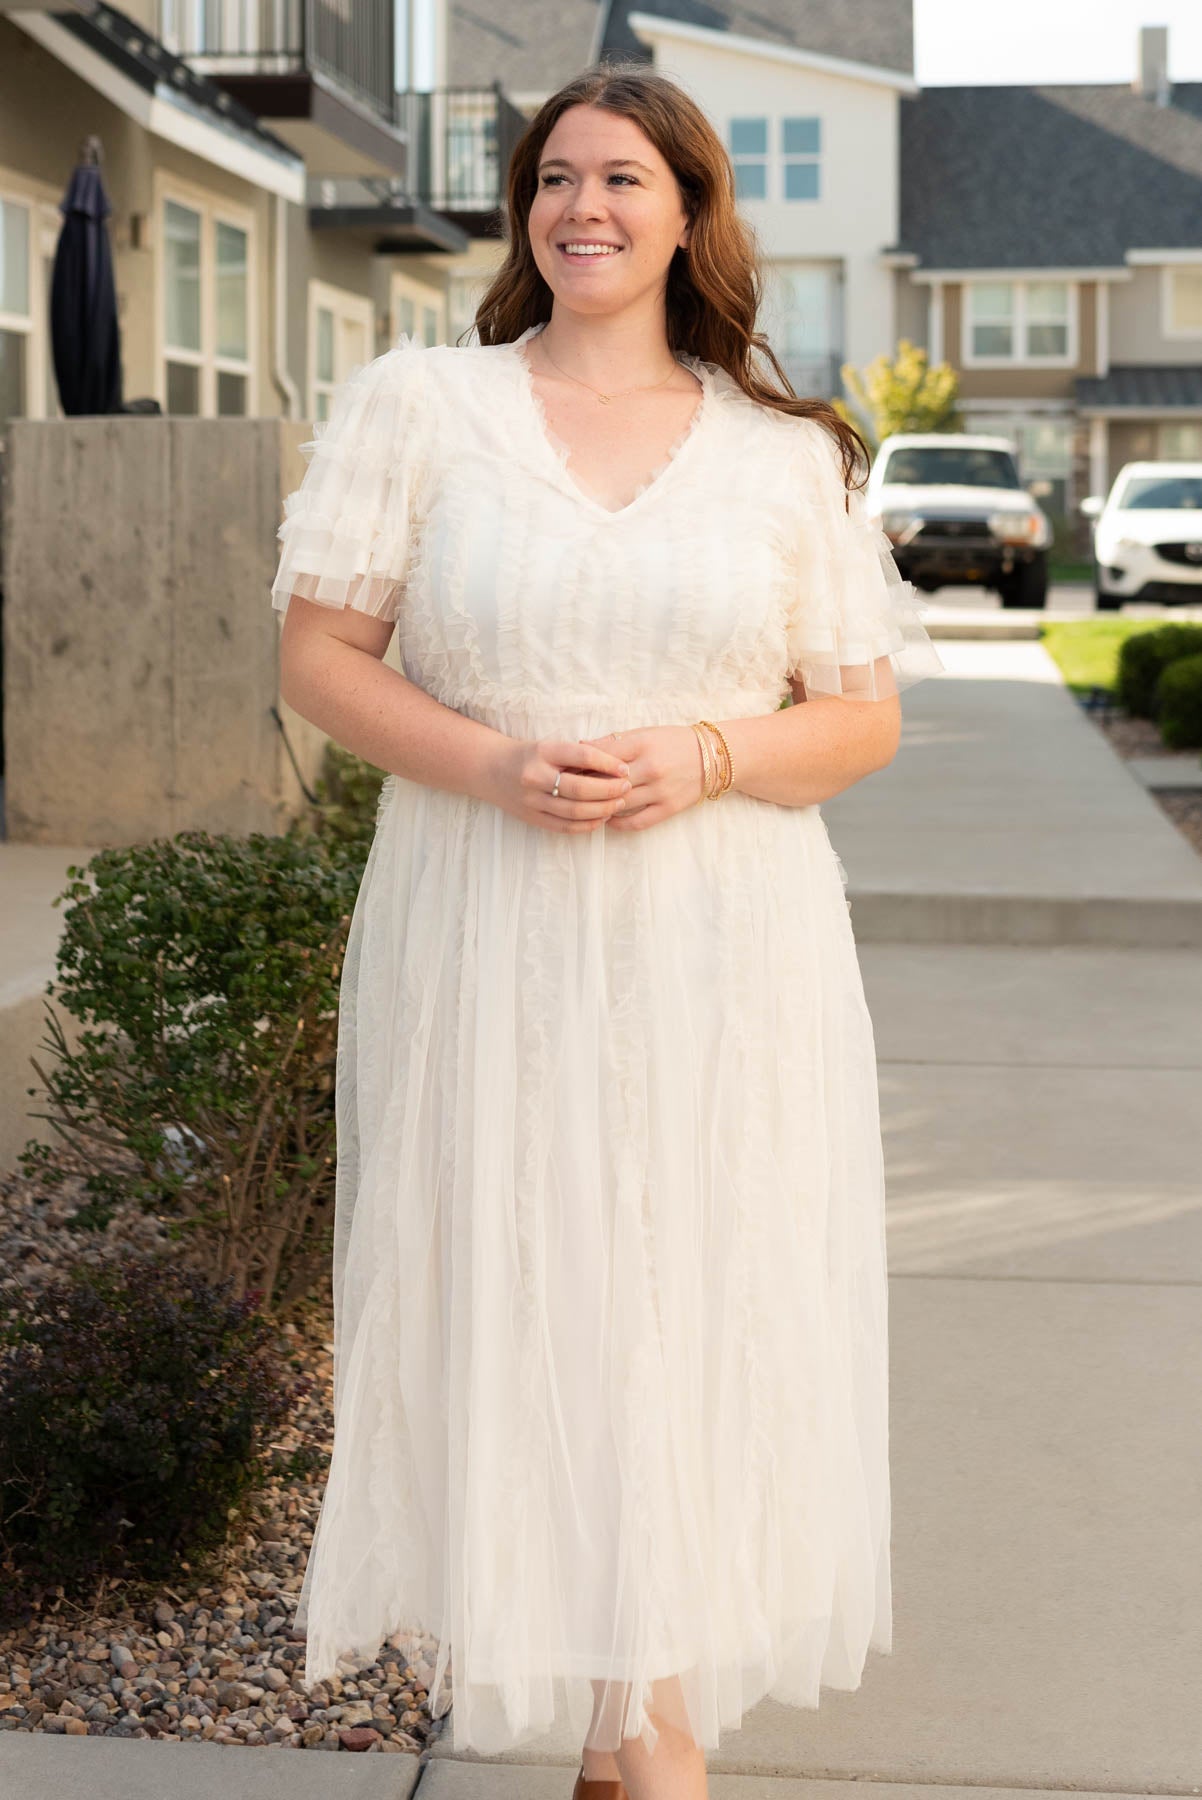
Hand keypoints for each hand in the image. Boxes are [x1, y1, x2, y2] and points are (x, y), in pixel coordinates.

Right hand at [483, 734, 631, 833]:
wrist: (490, 769)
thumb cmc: (529, 755)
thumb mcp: (549, 745)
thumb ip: (577, 755)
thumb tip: (616, 766)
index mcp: (542, 751)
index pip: (582, 756)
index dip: (608, 763)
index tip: (625, 769)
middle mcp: (534, 776)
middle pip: (580, 788)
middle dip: (609, 790)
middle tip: (626, 788)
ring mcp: (531, 800)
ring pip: (574, 811)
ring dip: (602, 810)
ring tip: (618, 804)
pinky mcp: (532, 818)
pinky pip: (565, 827)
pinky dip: (587, 825)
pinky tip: (601, 819)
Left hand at [579, 725, 705, 830]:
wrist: (714, 756)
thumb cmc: (674, 742)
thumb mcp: (645, 733)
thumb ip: (615, 742)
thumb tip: (582, 746)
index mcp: (643, 744)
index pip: (602, 755)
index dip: (581, 763)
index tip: (567, 768)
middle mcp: (651, 767)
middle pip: (607, 782)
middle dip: (586, 786)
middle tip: (570, 790)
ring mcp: (660, 790)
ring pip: (619, 803)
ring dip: (600, 806)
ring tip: (586, 805)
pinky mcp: (669, 807)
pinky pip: (637, 822)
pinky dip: (618, 823)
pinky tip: (607, 819)